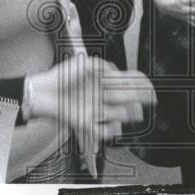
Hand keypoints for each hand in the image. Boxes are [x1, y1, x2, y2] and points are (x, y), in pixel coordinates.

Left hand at [24, 56, 156, 174]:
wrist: (43, 92)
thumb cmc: (62, 76)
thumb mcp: (87, 63)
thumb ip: (106, 66)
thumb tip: (118, 74)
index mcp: (106, 81)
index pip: (131, 82)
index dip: (143, 86)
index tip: (151, 90)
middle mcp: (105, 96)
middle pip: (130, 99)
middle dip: (140, 100)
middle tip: (148, 100)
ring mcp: (98, 110)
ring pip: (121, 116)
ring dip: (125, 112)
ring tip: (121, 108)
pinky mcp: (88, 123)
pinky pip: (106, 131)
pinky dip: (111, 129)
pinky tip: (109, 122)